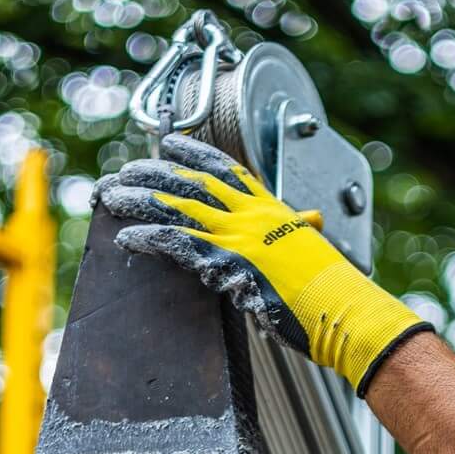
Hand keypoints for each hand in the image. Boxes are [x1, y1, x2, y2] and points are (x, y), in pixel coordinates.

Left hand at [98, 135, 429, 394]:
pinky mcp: (229, 265)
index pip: (226, 170)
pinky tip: (126, 237)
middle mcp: (253, 217)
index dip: (194, 152)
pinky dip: (150, 239)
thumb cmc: (335, 292)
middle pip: (193, 182)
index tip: (168, 142)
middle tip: (122, 171)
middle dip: (153, 173)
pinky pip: (179, 245)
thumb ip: (302, 235)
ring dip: (139, 200)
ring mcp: (240, 238)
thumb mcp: (315, 253)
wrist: (345, 311)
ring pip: (178, 207)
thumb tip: (310, 224)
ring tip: (109, 195)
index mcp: (272, 211)